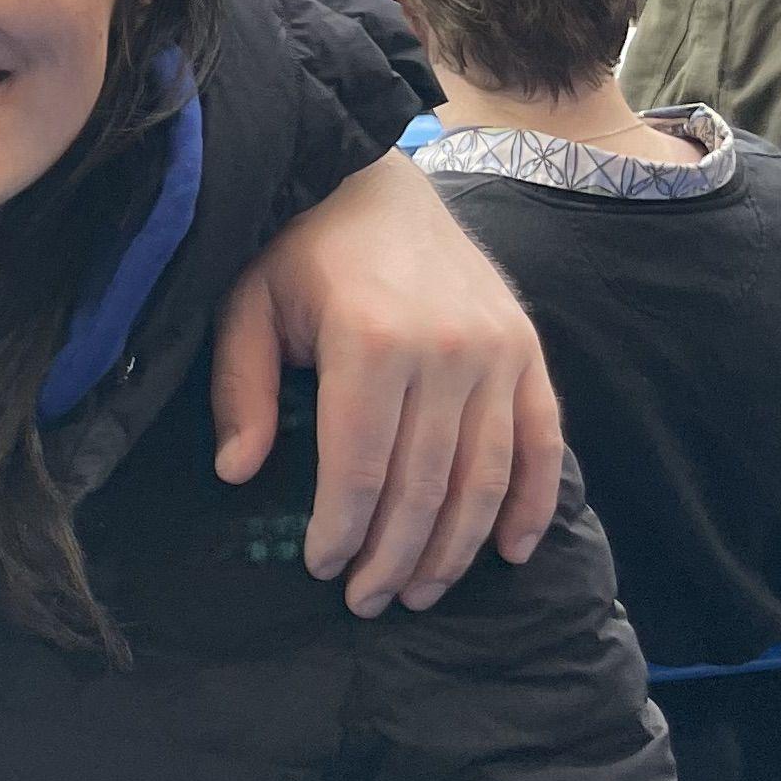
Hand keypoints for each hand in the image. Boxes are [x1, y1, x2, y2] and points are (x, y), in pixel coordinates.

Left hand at [213, 153, 562, 617]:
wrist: (375, 180)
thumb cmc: (300, 248)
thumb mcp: (247, 304)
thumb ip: (239, 387)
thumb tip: (239, 473)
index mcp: (370, 339)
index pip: (361, 467)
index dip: (342, 530)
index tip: (322, 568)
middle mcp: (445, 348)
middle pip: (424, 486)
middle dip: (395, 558)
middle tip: (368, 600)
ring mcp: (496, 351)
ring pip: (483, 479)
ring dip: (455, 549)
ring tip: (421, 593)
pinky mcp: (528, 350)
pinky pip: (542, 443)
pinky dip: (531, 505)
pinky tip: (508, 553)